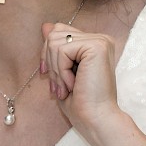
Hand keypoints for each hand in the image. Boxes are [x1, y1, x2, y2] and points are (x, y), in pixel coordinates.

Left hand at [40, 23, 121, 145]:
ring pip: (56, 41)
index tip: (49, 75)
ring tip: (66, 88)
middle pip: (55, 33)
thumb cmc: (81, 103)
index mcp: (94, 44)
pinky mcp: (98, 46)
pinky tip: (74, 84)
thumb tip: (45, 25)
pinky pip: (63, 50)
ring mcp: (100, 40)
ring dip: (55, 69)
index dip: (48, 53)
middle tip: (59, 87)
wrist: (96, 119)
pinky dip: (61, 70)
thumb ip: (55, 47)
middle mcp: (100, 39)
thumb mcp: (61, 72)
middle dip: (50, 62)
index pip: (59, 32)